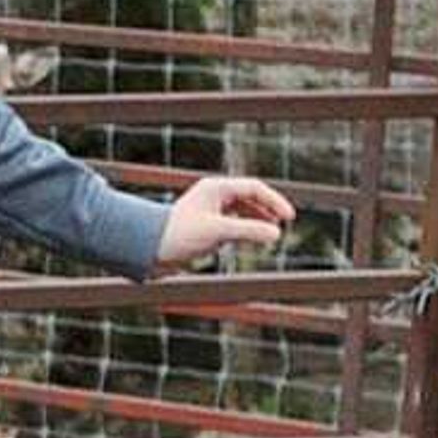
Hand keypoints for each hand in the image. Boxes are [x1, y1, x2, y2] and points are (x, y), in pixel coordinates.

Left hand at [155, 173, 294, 273]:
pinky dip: (245, 230)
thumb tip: (276, 234)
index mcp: (216, 188)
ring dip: (258, 220)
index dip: (274, 201)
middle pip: (250, 197)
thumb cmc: (178, 235)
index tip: (289, 217)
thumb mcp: (218, 232)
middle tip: (283, 223)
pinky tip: (253, 240)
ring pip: (242, 211)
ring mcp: (210, 210)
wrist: (148, 249)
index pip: (254, 188)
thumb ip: (249, 231)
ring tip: (271, 233)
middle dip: (268, 209)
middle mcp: (214, 196)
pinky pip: (233, 223)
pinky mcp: (205, 225)